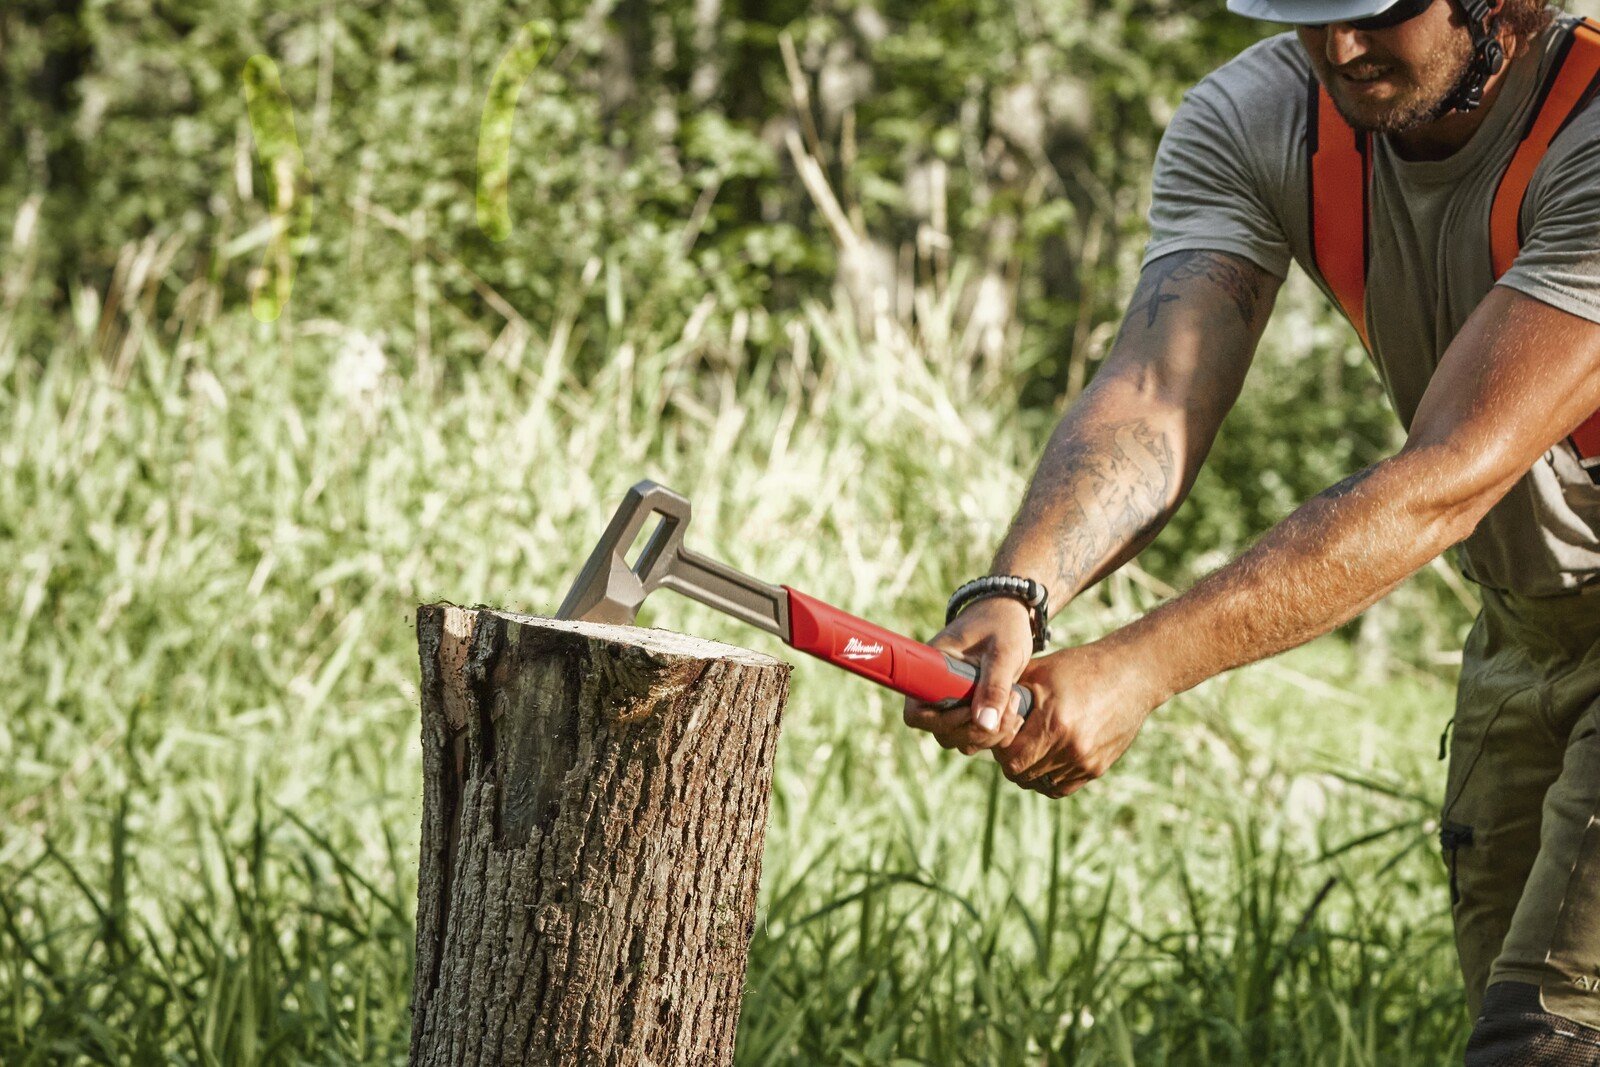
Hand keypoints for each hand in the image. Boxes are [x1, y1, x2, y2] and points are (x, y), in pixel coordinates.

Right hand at [902, 597, 1034, 754]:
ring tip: (1016, 706)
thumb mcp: (1003, 651)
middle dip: (976, 730)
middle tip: (1010, 705)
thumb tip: (985, 725)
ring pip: (960, 739)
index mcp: (932, 669)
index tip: (972, 709)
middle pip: (941, 732)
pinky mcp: (971, 709)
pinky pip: (976, 736)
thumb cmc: (1003, 624)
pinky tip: (1016, 713)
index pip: (916, 712)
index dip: (942, 721)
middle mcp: (937, 690)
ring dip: (990, 734)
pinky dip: (997, 734)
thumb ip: (995, 686)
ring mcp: (953, 702)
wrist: (1013, 613)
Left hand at [996, 639, 1168, 797]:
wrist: (1131, 674)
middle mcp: (1072, 747)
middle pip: (1020, 773)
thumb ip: (1007, 694)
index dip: (998, 746)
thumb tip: (977, 709)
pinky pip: (1060, 787)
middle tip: (1011, 740)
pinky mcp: (1097, 769)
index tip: (999, 731)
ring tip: (1029, 745)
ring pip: (1038, 783)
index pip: (1009, 756)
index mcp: (1055, 722)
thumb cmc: (1080, 667)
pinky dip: (1047, 776)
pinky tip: (1045, 755)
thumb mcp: (1039, 672)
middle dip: (1009, 759)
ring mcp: (1086, 762)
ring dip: (1028, 769)